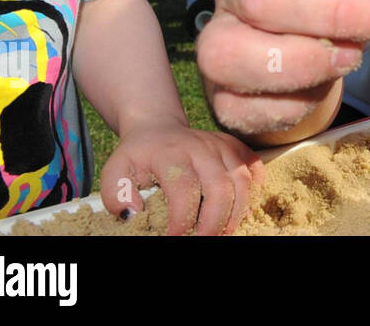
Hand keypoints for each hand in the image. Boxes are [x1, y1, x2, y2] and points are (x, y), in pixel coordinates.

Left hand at [100, 121, 263, 235]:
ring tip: (223, 232)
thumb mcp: (115, 171)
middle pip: (220, 186)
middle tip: (205, 240)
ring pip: (242, 180)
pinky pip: (254, 168)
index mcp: (170, 153)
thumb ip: (116, 193)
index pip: (184, 189)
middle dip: (215, 221)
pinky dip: (255, 191)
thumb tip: (133, 214)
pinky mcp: (235, 146)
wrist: (157, 128)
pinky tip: (241, 209)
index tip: (175, 238)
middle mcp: (201, 146)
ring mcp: (222, 145)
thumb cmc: (138, 157)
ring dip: (236, 212)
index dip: (182, 219)